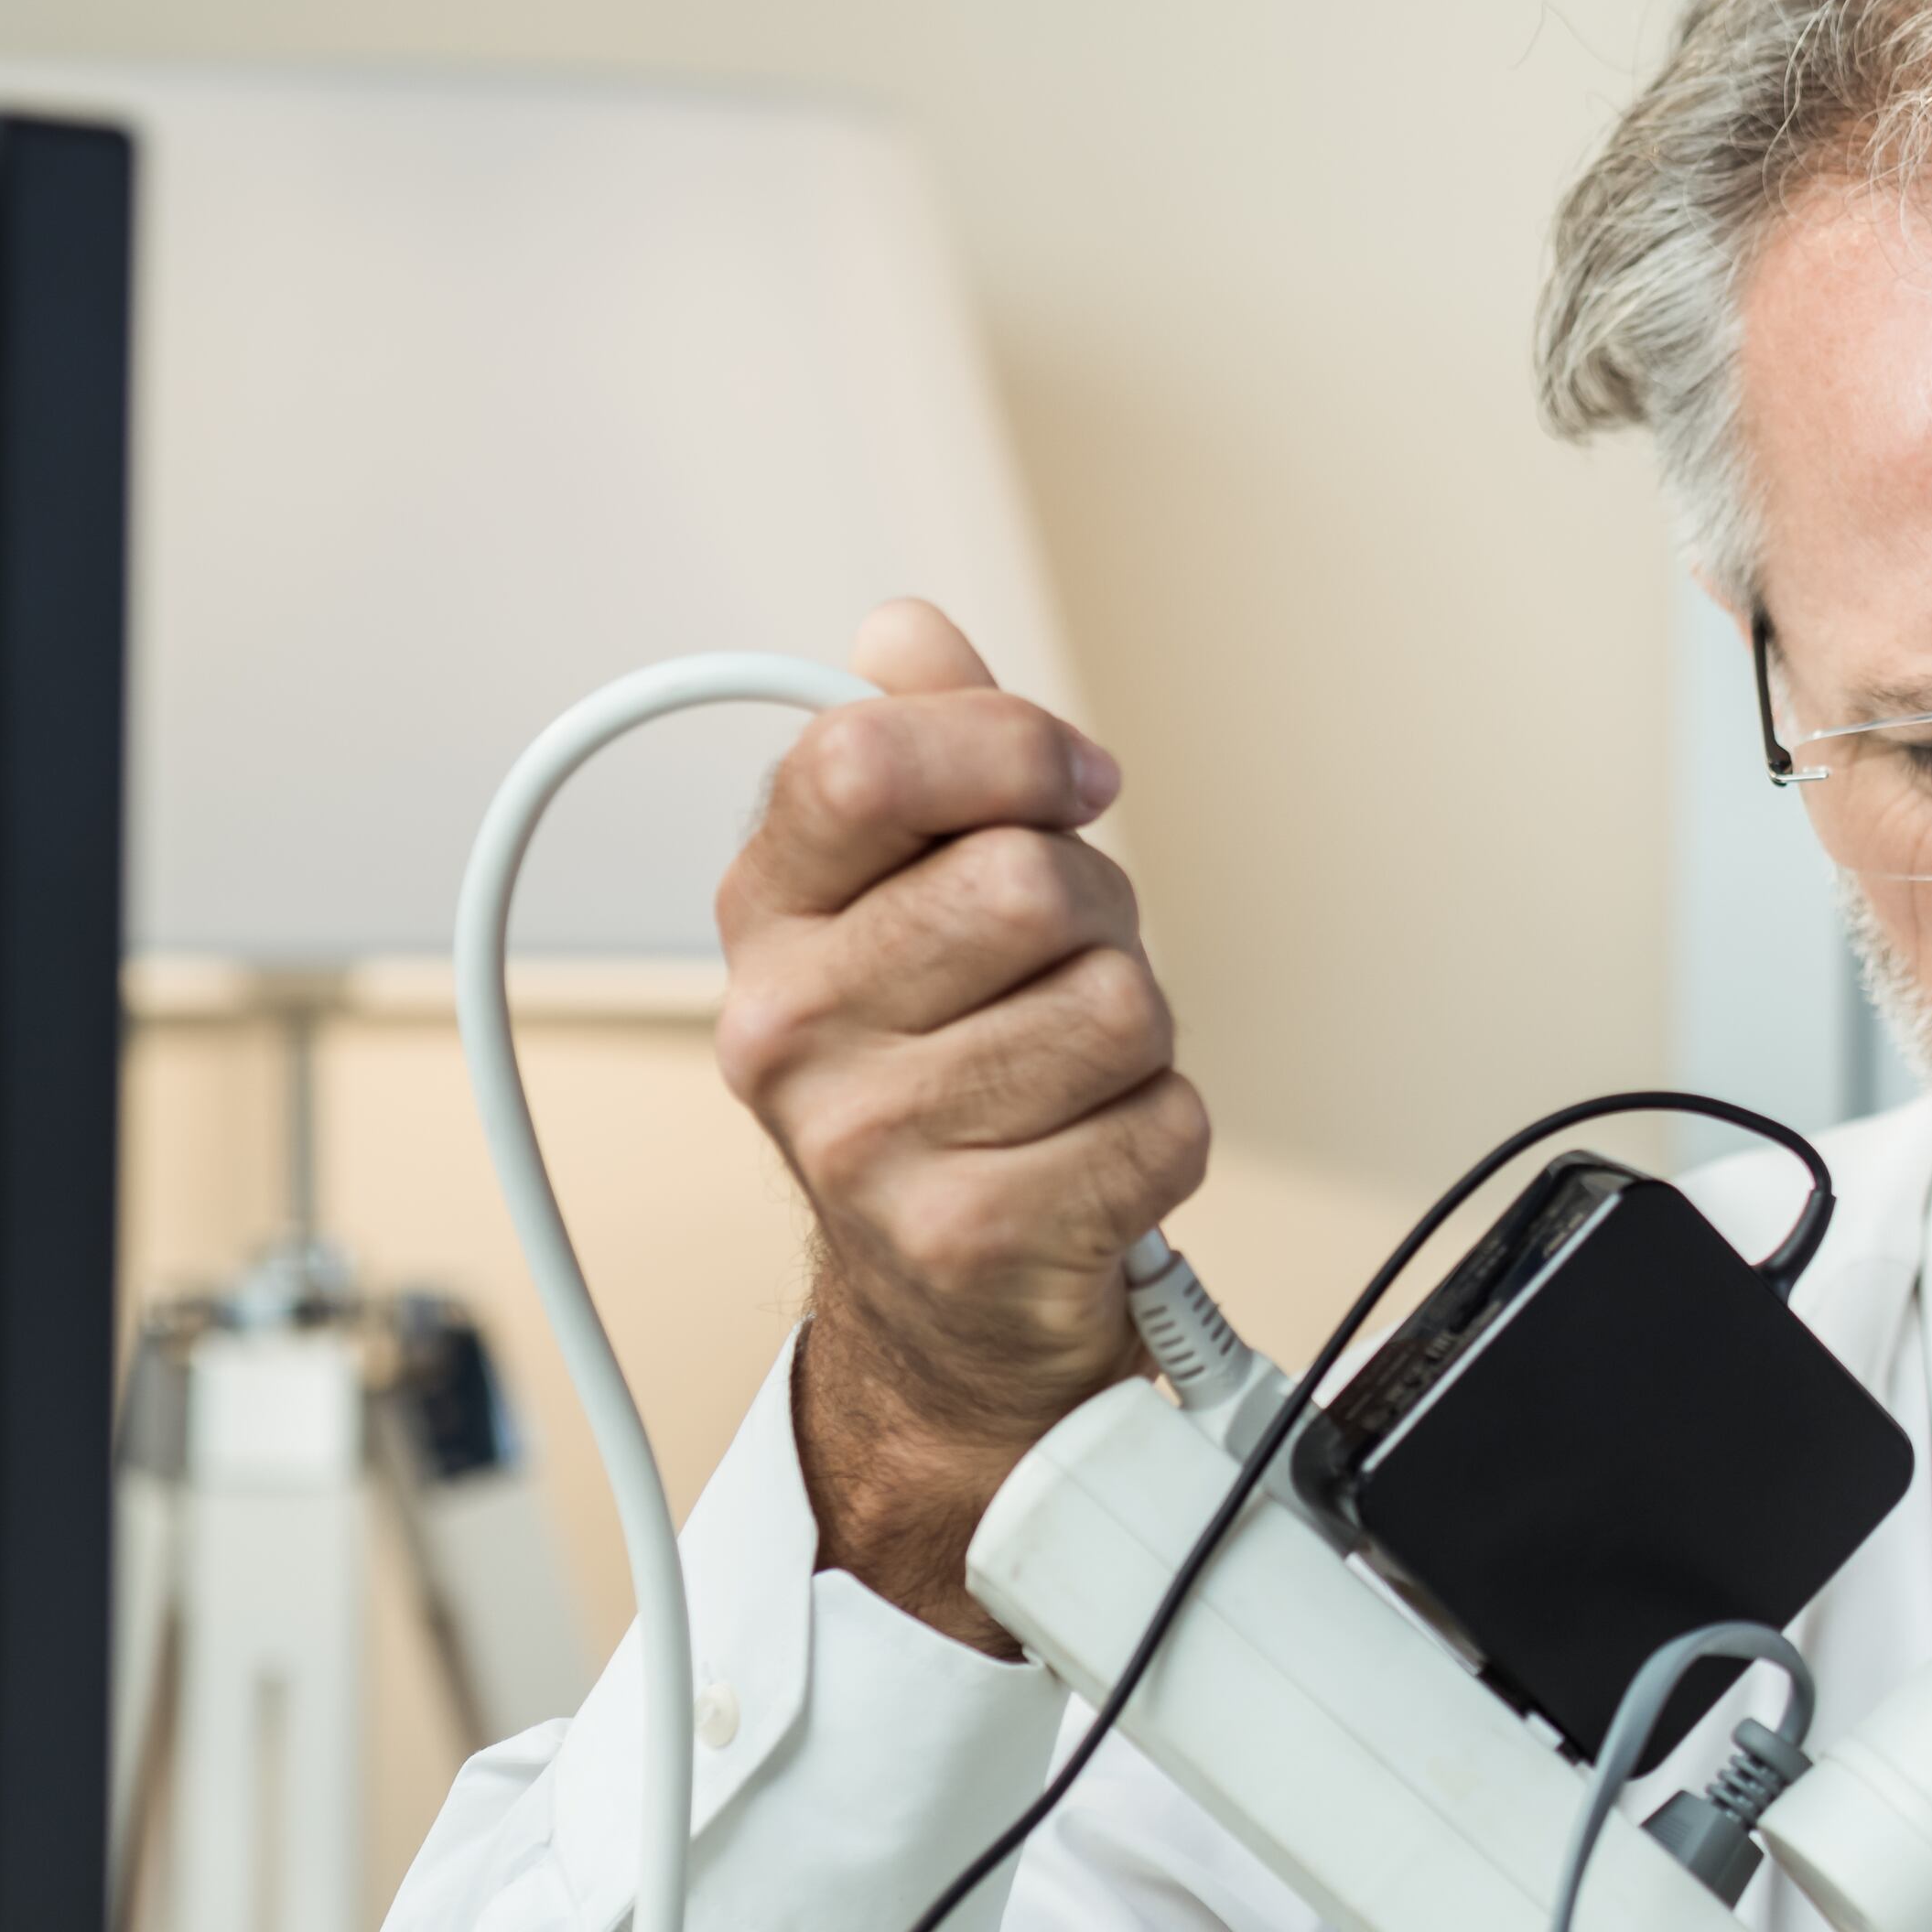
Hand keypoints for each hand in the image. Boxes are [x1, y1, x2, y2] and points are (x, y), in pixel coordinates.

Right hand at [715, 600, 1206, 1651]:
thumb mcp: (911, 898)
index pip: (867, 759)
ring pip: (1116, 1006)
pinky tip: (1093, 1156)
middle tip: (1062, 971)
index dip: (1011, 748)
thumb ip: (925, 754)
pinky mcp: (971, 1238)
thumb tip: (907, 630)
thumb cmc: (949, 1070)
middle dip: (1096, 914)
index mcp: (769, 914)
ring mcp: (867, 1144)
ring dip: (1135, 1036)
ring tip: (1071, 1075)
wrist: (946, 1301)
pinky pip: (1163, 1124)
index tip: (1071, 787)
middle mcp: (788, 1026)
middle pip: (1028, 883)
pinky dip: (1163, 1135)